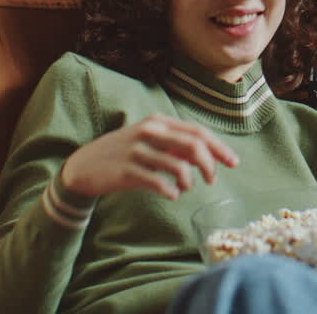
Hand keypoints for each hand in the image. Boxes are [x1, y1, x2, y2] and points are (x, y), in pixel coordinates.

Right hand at [61, 114, 239, 199]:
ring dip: (189, 181)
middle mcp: (149, 131)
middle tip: (212, 180)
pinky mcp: (127, 170)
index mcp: (158, 121)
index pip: (197, 131)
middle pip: (193, 145)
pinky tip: (172, 194)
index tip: (234, 163)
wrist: (83, 166)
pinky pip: (158, 182)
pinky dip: (171, 190)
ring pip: (178, 165)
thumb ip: (176, 145)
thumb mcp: (150, 141)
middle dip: (210, 164)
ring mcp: (137, 150)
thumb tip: (207, 156)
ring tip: (185, 188)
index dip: (219, 147)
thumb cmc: (123, 154)